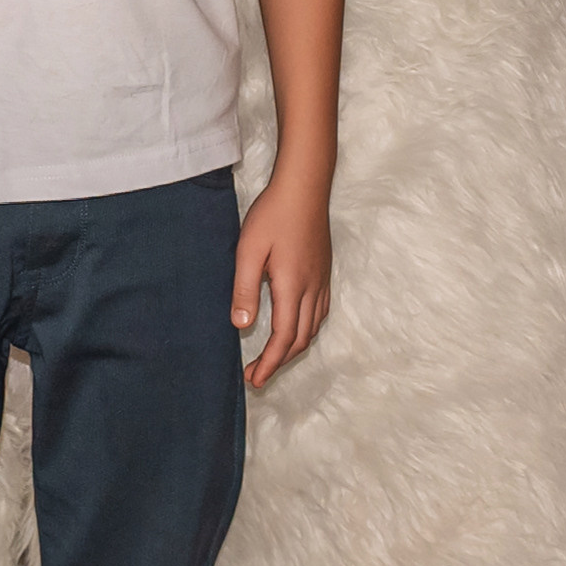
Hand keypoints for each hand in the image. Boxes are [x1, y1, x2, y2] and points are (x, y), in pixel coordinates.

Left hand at [231, 169, 332, 390]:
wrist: (304, 185)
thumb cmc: (273, 214)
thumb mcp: (249, 250)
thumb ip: (245, 289)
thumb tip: (240, 326)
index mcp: (292, 286)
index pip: (283, 338)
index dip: (269, 363)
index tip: (254, 380)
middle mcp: (312, 288)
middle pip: (300, 339)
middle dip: (279, 362)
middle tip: (257, 375)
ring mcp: (322, 279)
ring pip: (313, 328)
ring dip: (294, 348)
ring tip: (273, 357)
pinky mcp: (324, 270)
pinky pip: (320, 312)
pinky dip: (307, 329)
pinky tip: (295, 327)